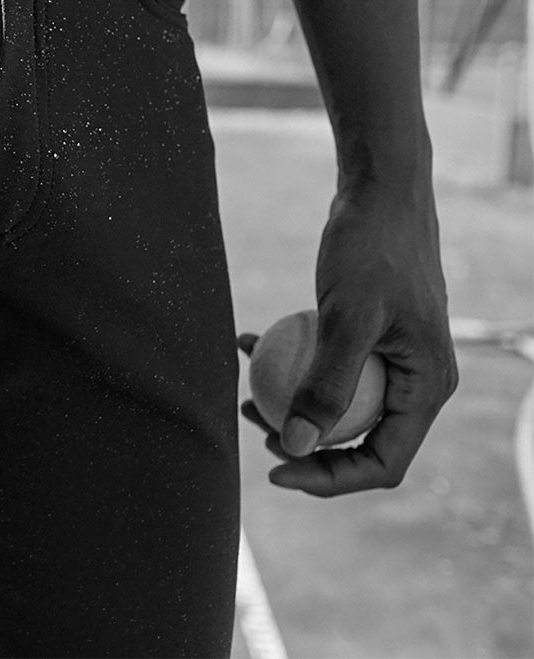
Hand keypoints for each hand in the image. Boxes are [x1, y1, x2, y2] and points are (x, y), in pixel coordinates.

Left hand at [239, 180, 455, 495]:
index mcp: (426, 389)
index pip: (382, 462)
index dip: (329, 478)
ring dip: (291, 406)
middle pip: (360, 440)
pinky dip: (290, 361)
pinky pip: (328, 366)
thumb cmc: (371, 249)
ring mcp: (393, 359)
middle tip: (253, 425)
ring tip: (244, 395)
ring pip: (340, 406)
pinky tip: (246, 342)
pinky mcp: (369, 336)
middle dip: (305, 445)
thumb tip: (297, 445)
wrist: (381, 192)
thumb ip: (326, 384)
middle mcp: (416, 382)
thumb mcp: (346, 318)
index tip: (273, 468)